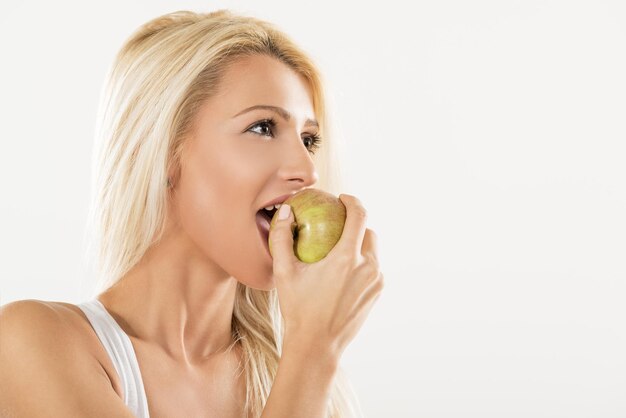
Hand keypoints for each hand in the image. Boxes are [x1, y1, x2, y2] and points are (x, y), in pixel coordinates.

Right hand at [269, 193, 383, 360]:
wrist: (317, 346)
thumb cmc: (298, 309)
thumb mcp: (284, 272)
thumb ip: (282, 238)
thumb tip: (285, 212)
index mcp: (347, 258)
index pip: (359, 215)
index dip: (352, 201)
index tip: (342, 199)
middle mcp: (368, 267)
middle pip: (368, 231)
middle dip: (355, 224)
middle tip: (336, 225)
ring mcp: (376, 281)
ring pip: (373, 250)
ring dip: (359, 244)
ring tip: (338, 248)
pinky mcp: (377, 293)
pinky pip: (373, 268)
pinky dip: (361, 263)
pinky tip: (343, 271)